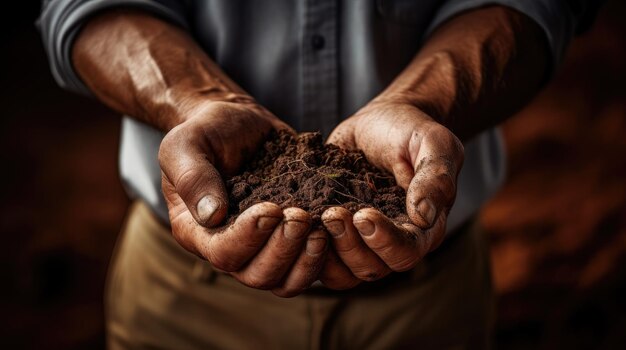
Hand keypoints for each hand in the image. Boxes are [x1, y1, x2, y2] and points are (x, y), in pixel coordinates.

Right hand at [159, 100, 327, 296]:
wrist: (238, 122)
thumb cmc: (206, 131)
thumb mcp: (186, 144)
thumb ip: (191, 176)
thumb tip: (210, 214)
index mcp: (197, 231)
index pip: (223, 253)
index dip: (249, 238)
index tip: (270, 208)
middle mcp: (230, 247)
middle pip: (258, 276)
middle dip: (283, 250)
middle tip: (300, 216)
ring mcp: (263, 247)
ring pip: (286, 281)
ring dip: (306, 260)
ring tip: (321, 228)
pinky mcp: (291, 239)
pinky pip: (308, 265)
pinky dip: (324, 254)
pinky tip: (334, 225)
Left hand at [319, 100, 463, 288]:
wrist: (380, 121)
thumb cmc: (410, 132)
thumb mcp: (432, 142)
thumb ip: (435, 176)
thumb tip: (423, 216)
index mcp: (423, 228)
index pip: (406, 252)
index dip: (384, 241)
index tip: (363, 214)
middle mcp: (391, 243)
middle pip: (370, 269)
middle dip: (349, 245)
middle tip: (333, 212)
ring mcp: (360, 242)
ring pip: (342, 273)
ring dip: (326, 251)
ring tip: (317, 215)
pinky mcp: (333, 235)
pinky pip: (317, 258)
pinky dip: (305, 245)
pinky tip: (299, 217)